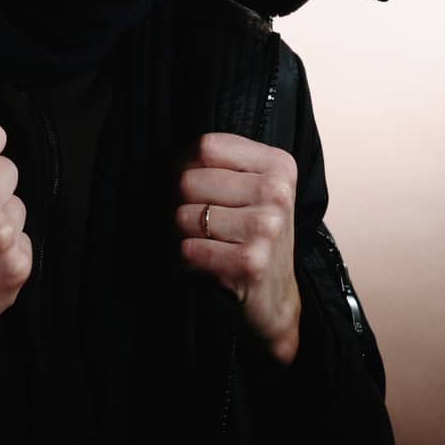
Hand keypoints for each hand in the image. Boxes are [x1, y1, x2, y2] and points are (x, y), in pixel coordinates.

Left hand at [174, 132, 301, 364]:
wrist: (276, 298)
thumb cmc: (255, 237)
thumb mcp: (251, 190)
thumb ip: (219, 165)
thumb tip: (166, 161)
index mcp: (278, 166)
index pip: (206, 146)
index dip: (184, 166)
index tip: (193, 188)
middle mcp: (276, 193)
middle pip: (189, 180)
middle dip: (180, 205)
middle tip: (197, 223)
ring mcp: (267, 228)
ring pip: (183, 216)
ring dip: (182, 236)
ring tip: (204, 244)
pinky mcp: (251, 263)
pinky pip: (188, 250)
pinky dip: (186, 260)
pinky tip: (206, 264)